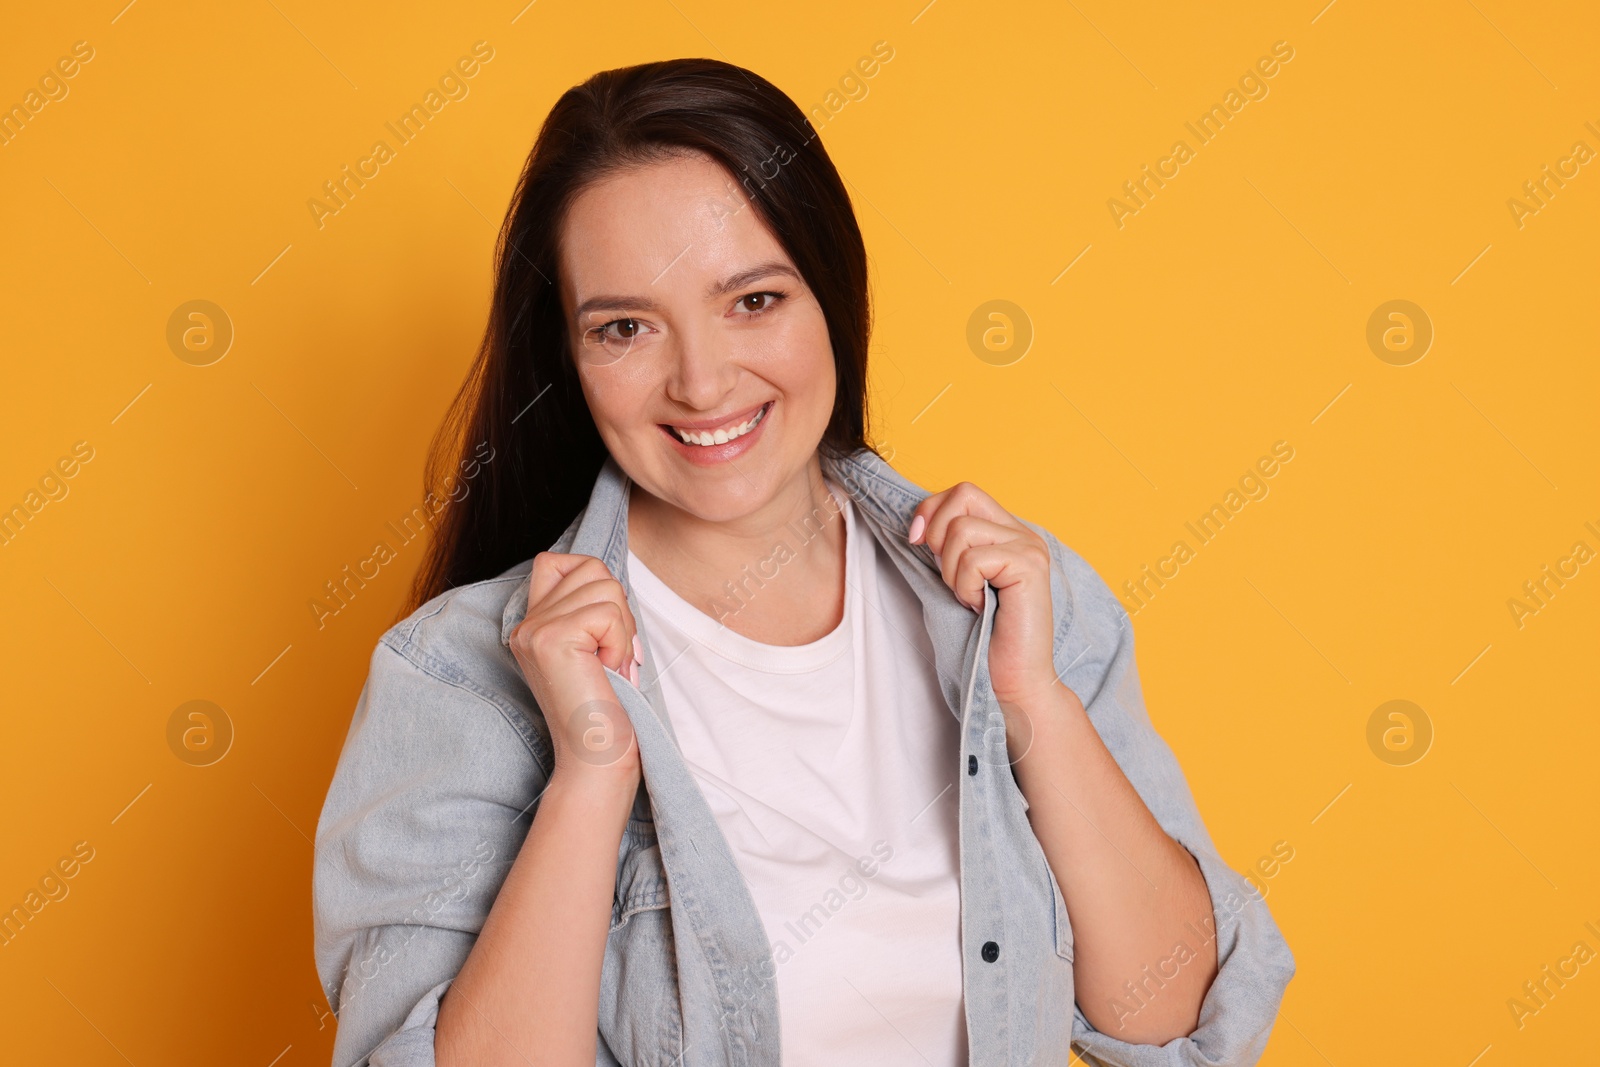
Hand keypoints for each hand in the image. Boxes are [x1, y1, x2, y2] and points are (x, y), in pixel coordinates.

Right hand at [508, 552, 642, 785]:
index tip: (603, 633)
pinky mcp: (552, 639)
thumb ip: (590, 611)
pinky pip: (609, 613)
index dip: (592, 581)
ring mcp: (534, 630)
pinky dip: (621, 644)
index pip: (556, 561)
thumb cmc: (606, 709)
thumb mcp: (594, 648)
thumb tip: (611, 579)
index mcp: (531, 625)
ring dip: (622, 630)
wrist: (597, 758)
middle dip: (619, 610)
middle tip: (612, 656)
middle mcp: (525, 624)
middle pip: (592, 569)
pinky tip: (608, 673)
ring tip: (609, 667)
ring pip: (606, 586)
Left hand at [907, 482, 1059, 710]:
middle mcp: (1023, 533)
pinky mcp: (1030, 567)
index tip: (916, 543)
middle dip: (938, 535)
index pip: (962, 492)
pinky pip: (974, 559)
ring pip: (963, 530)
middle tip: (948, 577)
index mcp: (1007, 532)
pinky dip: (965, 587)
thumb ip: (946, 547)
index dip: (931, 511)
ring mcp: (1030, 548)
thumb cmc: (979, 637)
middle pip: (964, 494)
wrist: (1012, 680)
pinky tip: (981, 607)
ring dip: (952, 572)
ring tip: (970, 599)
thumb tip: (917, 525)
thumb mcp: (954, 580)